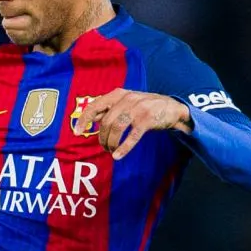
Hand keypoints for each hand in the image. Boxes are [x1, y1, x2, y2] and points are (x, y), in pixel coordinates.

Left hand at [71, 88, 190, 159]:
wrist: (173, 107)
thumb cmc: (144, 107)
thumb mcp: (126, 103)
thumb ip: (109, 109)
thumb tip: (89, 119)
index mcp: (118, 94)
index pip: (95, 106)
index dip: (84, 120)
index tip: (76, 133)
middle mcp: (127, 98)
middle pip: (106, 122)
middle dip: (102, 137)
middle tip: (104, 146)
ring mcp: (138, 108)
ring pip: (116, 129)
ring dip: (111, 143)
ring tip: (111, 150)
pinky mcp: (147, 119)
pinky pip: (132, 136)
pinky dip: (123, 148)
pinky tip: (118, 155)